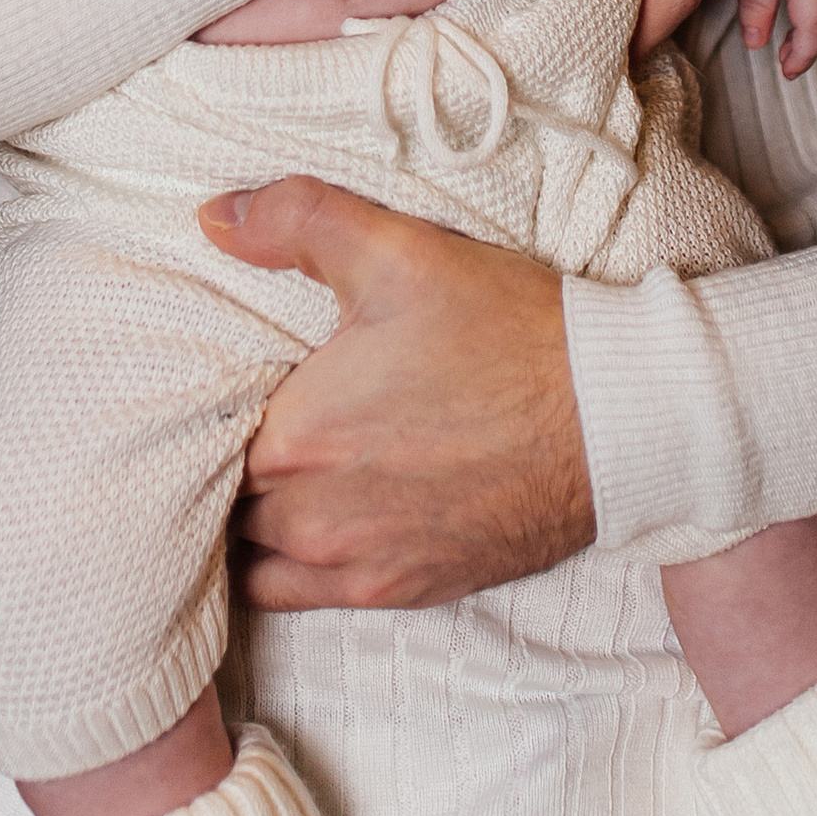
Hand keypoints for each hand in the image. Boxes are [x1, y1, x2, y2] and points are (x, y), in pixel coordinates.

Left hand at [199, 179, 592, 606]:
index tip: (224, 384)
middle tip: (247, 423)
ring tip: (269, 477)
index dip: (205, 409)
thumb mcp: (401, 251)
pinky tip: (308, 527)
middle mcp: (312, 517)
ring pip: (253, 557)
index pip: (201, 436)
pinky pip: (302, 598)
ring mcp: (358, 564)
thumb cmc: (509, 334)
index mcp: (295, 435)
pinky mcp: (401, 592)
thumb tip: (210, 217)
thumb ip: (295, 222)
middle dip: (224, 465)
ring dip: (250, 522)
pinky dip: (291, 567)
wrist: (616, 420)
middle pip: (220, 501)